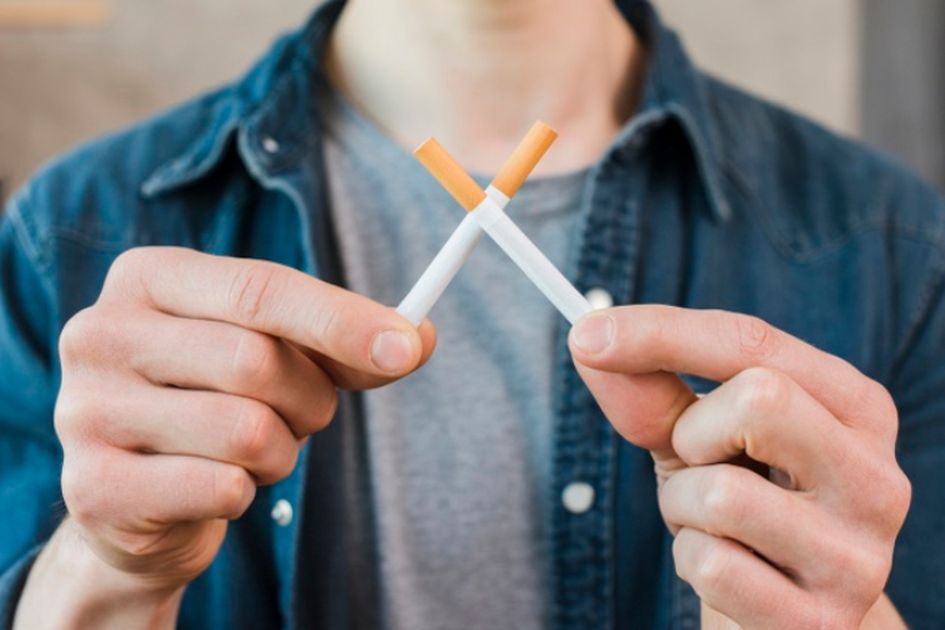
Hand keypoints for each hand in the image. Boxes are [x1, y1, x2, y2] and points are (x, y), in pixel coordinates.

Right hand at [52, 247, 434, 592]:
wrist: (139, 496)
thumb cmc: (219, 401)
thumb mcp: (281, 354)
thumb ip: (347, 343)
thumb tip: (419, 338)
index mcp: (147, 277)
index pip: (260, 288)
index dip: (341, 320)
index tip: (408, 344)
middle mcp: (100, 332)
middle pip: (257, 362)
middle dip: (310, 400)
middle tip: (304, 414)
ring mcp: (84, 410)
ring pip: (246, 431)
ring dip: (281, 452)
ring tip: (255, 451)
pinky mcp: (92, 487)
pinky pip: (222, 488)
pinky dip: (244, 494)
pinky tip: (214, 487)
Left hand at [569, 306, 909, 628]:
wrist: (786, 610)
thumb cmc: (743, 504)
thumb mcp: (698, 436)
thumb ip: (652, 388)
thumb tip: (589, 338)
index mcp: (855, 409)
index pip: (755, 343)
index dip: (663, 332)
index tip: (586, 332)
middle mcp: (876, 476)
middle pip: (761, 399)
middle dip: (693, 433)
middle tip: (698, 463)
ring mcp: (859, 555)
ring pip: (722, 495)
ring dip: (682, 508)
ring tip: (711, 524)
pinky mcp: (821, 621)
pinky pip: (711, 567)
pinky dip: (691, 563)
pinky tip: (727, 571)